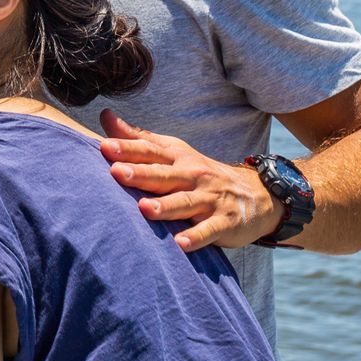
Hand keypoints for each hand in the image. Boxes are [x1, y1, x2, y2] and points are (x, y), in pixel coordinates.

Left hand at [98, 109, 283, 250]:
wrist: (256, 194)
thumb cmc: (200, 173)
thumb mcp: (174, 152)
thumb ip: (139, 138)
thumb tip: (105, 116)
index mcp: (178, 158)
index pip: (150, 151)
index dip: (127, 148)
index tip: (104, 147)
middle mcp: (193, 175)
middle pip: (164, 175)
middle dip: (141, 174)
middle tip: (117, 173)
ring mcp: (210, 199)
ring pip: (185, 203)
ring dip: (165, 206)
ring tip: (144, 209)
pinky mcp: (225, 222)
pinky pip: (210, 230)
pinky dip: (196, 237)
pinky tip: (180, 244)